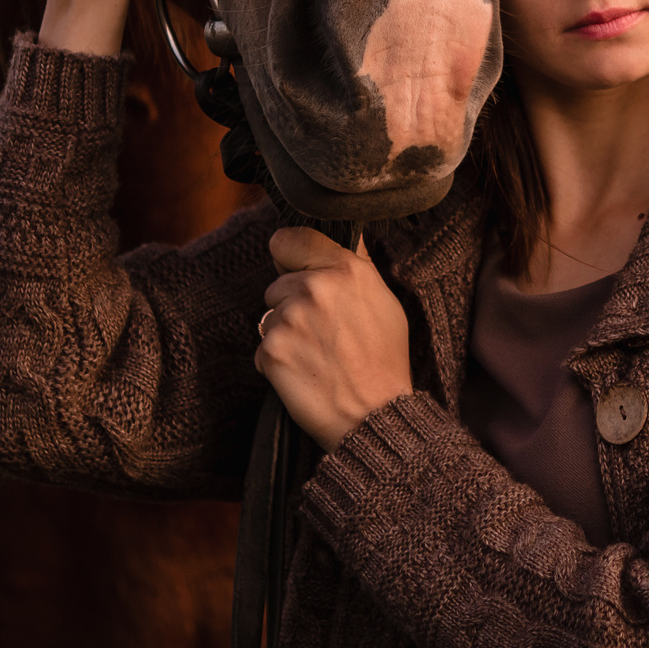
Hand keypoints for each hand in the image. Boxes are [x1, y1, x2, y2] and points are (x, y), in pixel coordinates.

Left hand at [257, 228, 413, 450]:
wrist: (374, 415)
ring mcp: (290, 319)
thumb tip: (345, 232)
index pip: (289, 239)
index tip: (295, 270)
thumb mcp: (384, 300)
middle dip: (292, 305)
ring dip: (286, 335)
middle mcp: (315, 288)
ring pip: (270, 318)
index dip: (290, 257)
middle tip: (325, 333)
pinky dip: (278, 363)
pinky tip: (306, 374)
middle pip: (277, 285)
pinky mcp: (272, 351)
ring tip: (318, 356)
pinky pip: (263, 349)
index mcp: (345, 269)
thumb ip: (357, 264)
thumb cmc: (384, 359)